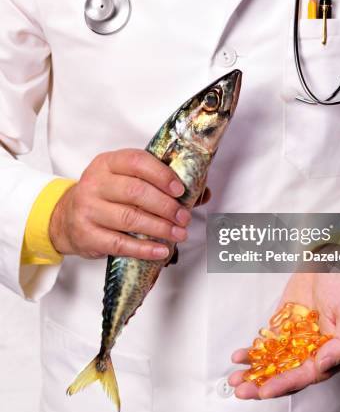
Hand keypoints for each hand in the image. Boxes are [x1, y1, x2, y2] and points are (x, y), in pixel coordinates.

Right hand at [49, 149, 208, 260]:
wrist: (65, 218)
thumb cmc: (106, 196)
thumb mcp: (126, 180)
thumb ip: (161, 183)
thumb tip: (203, 192)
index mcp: (107, 163)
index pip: (136, 162)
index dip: (161, 175)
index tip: (181, 190)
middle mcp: (94, 183)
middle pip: (135, 192)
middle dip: (165, 206)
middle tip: (184, 217)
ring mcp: (87, 209)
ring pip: (129, 219)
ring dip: (160, 228)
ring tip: (179, 233)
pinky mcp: (86, 235)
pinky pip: (119, 244)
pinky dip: (144, 249)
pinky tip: (162, 250)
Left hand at [229, 271, 339, 398]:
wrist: (337, 257)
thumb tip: (323, 365)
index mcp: (333, 353)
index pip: (306, 375)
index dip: (285, 384)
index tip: (265, 391)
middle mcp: (313, 350)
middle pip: (286, 374)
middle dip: (262, 384)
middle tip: (241, 390)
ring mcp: (297, 336)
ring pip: (273, 361)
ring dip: (254, 372)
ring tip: (234, 379)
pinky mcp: (284, 322)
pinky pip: (267, 342)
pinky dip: (252, 351)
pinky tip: (239, 356)